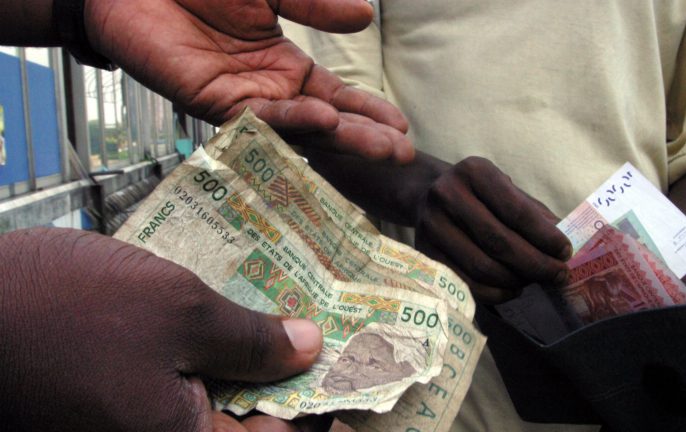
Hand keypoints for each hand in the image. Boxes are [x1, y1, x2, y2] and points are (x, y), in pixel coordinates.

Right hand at [0, 228, 322, 430]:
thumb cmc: (67, 309)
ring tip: (287, 309)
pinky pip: (183, 381)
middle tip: (325, 325)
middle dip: (292, 374)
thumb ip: (249, 340)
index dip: (325, 405)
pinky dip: (213, 350)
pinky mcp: (119, 396)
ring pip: (218, 397)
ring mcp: (138, 420)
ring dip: (252, 357)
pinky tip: (230, 311)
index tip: (355, 364)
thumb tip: (310, 348)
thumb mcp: (176, 311)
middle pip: (252, 419)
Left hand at [86, 0, 412, 161]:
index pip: (338, 97)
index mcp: (286, 67)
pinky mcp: (214, 104)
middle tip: (402, 153)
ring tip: (382, 146)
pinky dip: (294, 118)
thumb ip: (314, 7)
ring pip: (300, 128)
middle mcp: (270, 91)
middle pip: (327, 122)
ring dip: (342, 137)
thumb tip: (363, 18)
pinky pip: (261, 118)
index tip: (403, 127)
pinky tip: (326, 117)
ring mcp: (245, 100)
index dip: (370, 112)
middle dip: (366, 137)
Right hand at [413, 157, 571, 303]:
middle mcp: (447, 194)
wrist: (426, 196)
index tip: (565, 252)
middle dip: (536, 263)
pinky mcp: (424, 253)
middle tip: (558, 275)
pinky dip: (495, 293)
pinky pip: (465, 283)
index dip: (545, 236)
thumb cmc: (478, 196)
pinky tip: (511, 289)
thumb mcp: (505, 190)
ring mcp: (431, 225)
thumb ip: (534, 214)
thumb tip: (565, 248)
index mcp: (474, 172)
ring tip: (535, 281)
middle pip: (499, 241)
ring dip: (516, 280)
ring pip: (482, 266)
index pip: (516, 210)